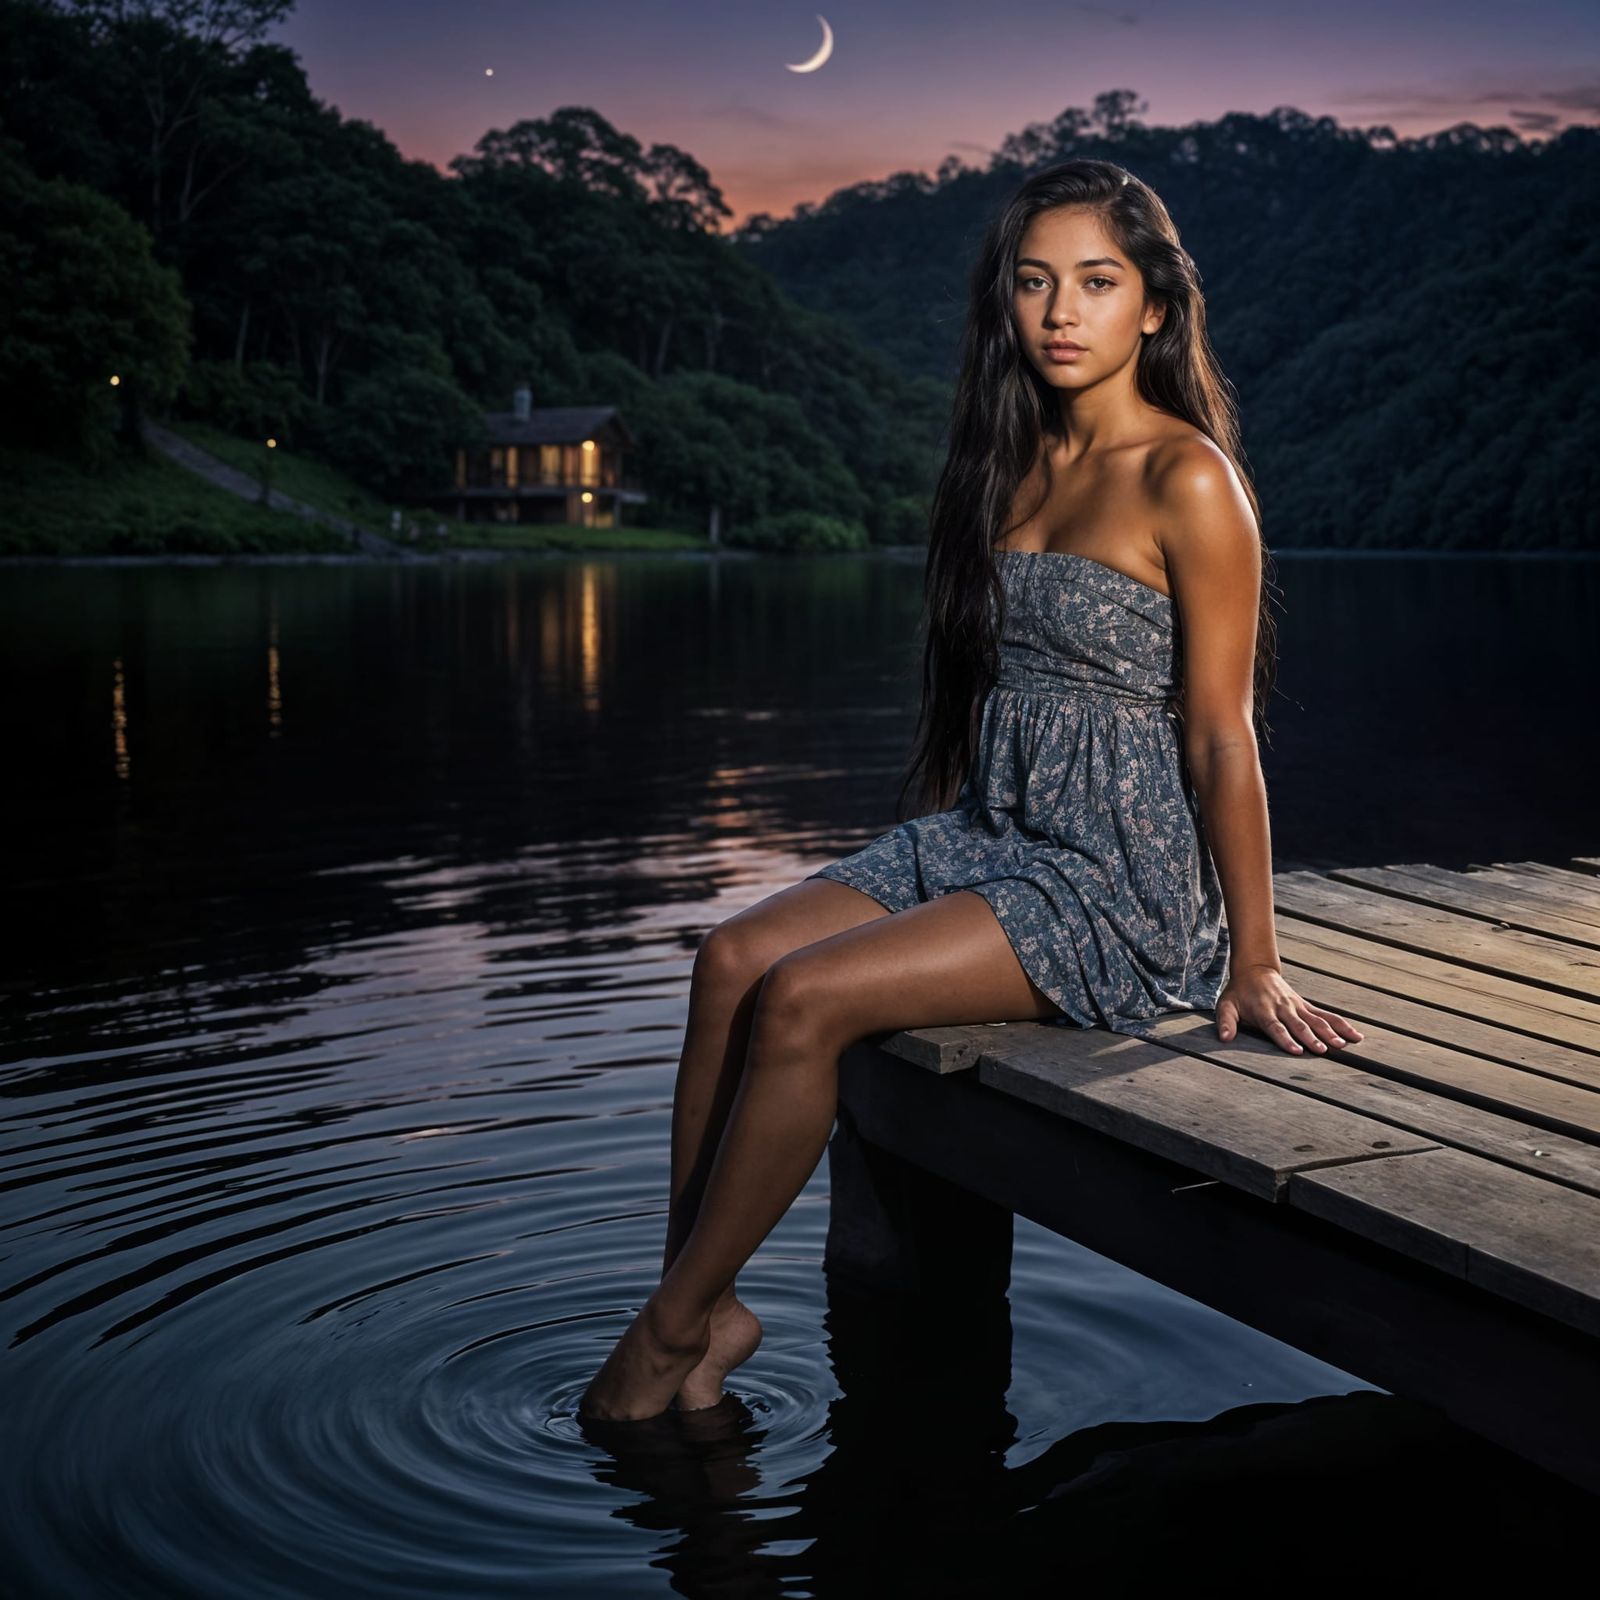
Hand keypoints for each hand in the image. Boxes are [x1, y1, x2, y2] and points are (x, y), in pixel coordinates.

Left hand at [1215, 965, 1363, 1054]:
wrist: (1254, 969)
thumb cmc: (1239, 992)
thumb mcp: (1226, 1005)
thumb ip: (1225, 1022)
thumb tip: (1224, 1038)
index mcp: (1264, 1010)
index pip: (1275, 1027)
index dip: (1285, 1039)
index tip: (1296, 1050)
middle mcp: (1283, 1008)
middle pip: (1299, 1025)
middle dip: (1311, 1038)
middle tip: (1323, 1050)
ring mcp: (1297, 1006)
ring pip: (1316, 1020)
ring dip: (1330, 1032)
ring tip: (1343, 1044)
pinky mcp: (1305, 1005)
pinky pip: (1326, 1015)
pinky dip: (1341, 1024)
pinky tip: (1355, 1035)